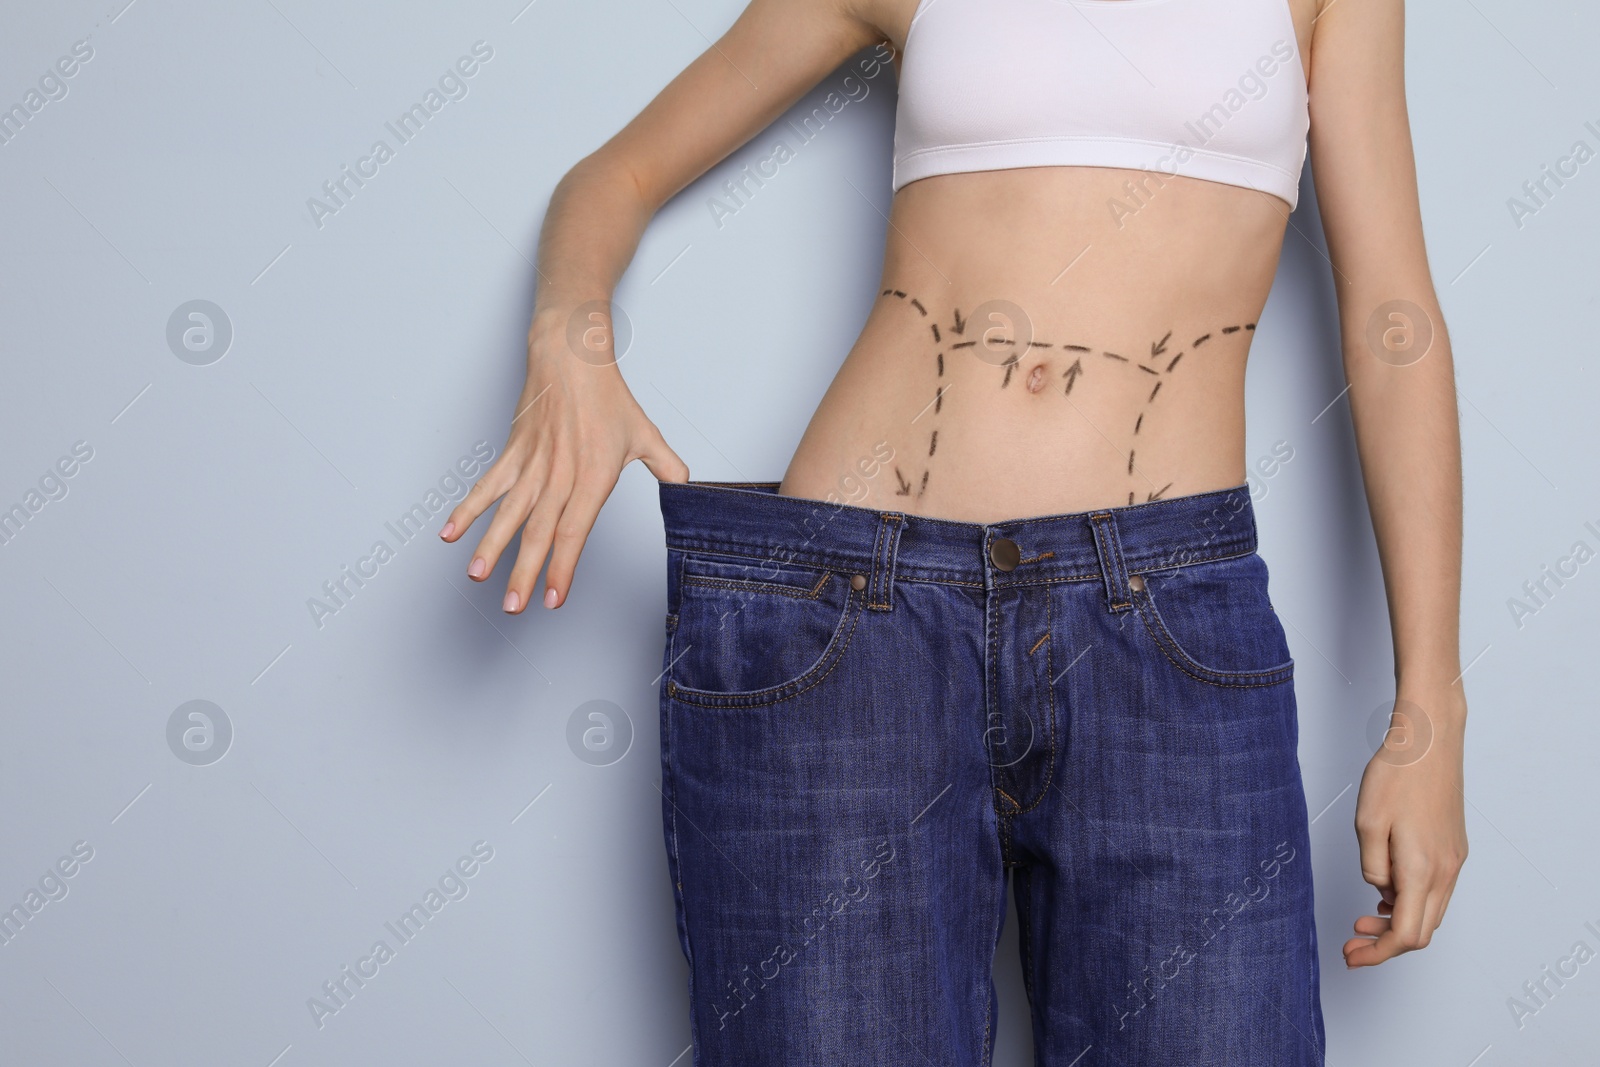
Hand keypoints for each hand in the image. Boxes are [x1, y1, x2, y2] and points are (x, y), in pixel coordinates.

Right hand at [438, 303, 688, 610]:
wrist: (571, 355)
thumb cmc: (608, 396)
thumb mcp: (646, 434)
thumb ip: (668, 467)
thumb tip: (688, 489)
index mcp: (595, 475)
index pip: (575, 530)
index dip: (562, 566)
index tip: (553, 598)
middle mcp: (561, 473)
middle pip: (539, 530)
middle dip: (525, 572)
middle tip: (513, 606)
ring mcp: (534, 463)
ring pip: (510, 512)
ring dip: (490, 546)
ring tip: (476, 576)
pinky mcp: (514, 451)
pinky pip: (488, 485)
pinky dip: (467, 509)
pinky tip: (450, 533)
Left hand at [1344, 689, 1468, 967]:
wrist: (1430, 741)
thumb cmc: (1397, 775)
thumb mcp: (1367, 823)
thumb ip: (1372, 866)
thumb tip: (1381, 890)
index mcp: (1422, 869)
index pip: (1406, 934)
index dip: (1378, 953)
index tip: (1353, 955)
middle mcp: (1445, 870)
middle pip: (1421, 930)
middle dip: (1386, 943)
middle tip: (1352, 942)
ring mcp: (1454, 860)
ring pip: (1430, 911)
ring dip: (1399, 922)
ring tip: (1365, 918)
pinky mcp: (1454, 848)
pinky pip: (1435, 890)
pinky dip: (1411, 901)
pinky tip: (1387, 891)